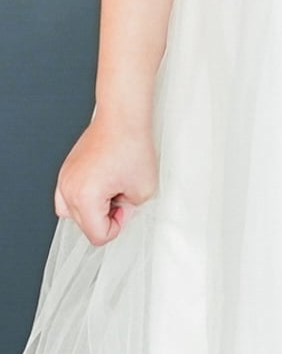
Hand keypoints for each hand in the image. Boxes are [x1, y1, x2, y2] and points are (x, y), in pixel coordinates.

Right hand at [55, 117, 157, 247]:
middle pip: (84, 226)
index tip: (126, 206)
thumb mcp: (144, 190)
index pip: (98, 236)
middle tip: (122, 195)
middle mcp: (68, 190)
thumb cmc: (132, 145)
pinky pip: (68, 198)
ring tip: (111, 190)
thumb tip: (117, 209)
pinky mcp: (65, 171)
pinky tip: (101, 186)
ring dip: (94, 208)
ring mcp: (64, 180)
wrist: (122, 117)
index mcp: (85, 198)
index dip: (117, 225)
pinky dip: (84, 198)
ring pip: (73, 214)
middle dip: (106, 216)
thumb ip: (129, 210)